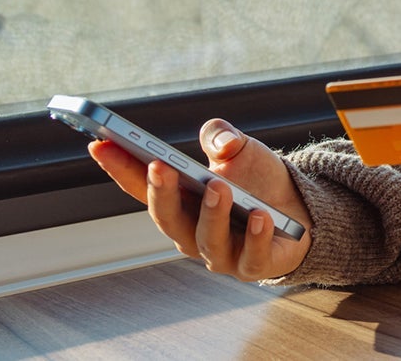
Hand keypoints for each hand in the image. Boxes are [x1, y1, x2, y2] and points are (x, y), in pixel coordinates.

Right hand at [91, 118, 313, 281]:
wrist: (301, 209)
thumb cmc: (258, 182)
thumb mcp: (238, 149)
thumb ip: (221, 135)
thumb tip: (223, 143)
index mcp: (180, 202)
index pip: (142, 186)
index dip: (119, 167)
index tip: (99, 144)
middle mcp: (191, 232)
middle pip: (167, 218)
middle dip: (161, 193)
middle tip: (159, 166)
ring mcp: (221, 253)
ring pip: (206, 240)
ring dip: (211, 213)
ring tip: (219, 187)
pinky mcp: (254, 264)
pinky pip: (252, 256)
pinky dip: (256, 237)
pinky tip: (261, 217)